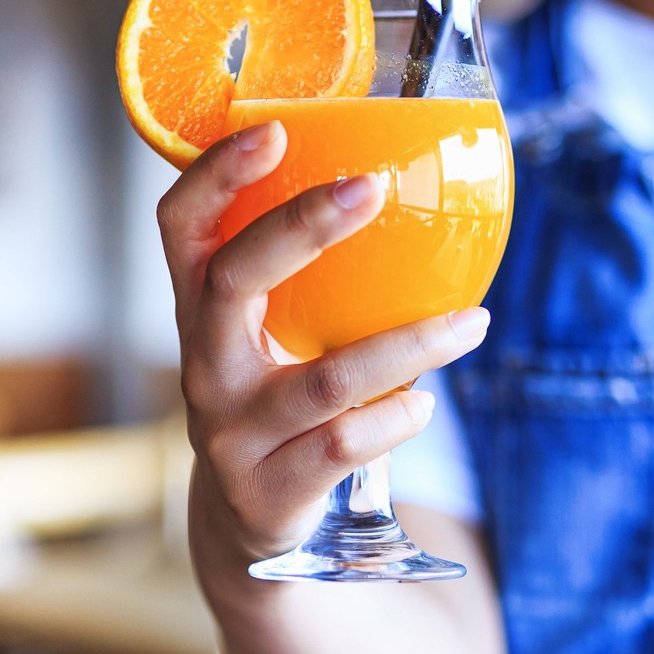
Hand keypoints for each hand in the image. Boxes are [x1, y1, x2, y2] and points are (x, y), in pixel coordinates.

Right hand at [156, 120, 490, 566]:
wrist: (246, 523)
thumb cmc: (276, 393)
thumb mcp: (268, 332)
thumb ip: (308, 274)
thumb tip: (414, 180)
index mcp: (197, 308)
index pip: (181, 226)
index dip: (216, 175)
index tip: (274, 130)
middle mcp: (203, 364)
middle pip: (232, 281)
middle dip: (301, 227)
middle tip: (372, 186)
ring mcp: (230, 432)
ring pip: (322, 380)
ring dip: (408, 345)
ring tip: (472, 321)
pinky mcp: (268, 492)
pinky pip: (343, 445)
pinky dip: (395, 419)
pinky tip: (425, 402)